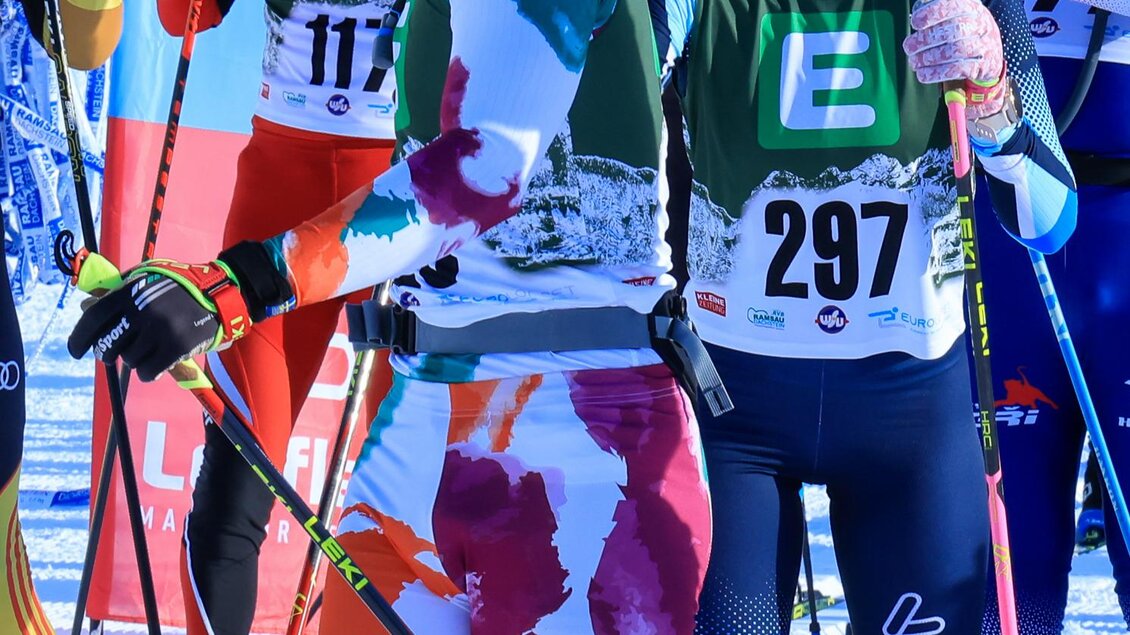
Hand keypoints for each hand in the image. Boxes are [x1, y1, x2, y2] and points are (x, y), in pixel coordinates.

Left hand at [68, 259, 249, 380]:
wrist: (221, 293)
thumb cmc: (180, 284)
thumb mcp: (146, 277)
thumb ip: (118, 291)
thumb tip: (85, 306)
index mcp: (131, 292)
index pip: (93, 319)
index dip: (79, 338)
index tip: (76, 351)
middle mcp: (142, 312)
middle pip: (109, 345)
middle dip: (109, 352)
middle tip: (115, 353)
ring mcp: (160, 331)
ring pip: (129, 360)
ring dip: (134, 360)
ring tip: (146, 352)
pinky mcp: (177, 347)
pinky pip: (148, 371)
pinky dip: (148, 372)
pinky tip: (155, 366)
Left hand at [903, 0, 1005, 117]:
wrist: (990, 56)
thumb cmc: (963, 32)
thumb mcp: (954, 16)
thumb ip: (935, 12)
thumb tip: (917, 10)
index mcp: (972, 8)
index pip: (953, 6)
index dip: (932, 13)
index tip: (915, 23)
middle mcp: (981, 24)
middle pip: (954, 30)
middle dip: (926, 39)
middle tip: (908, 47)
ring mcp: (985, 45)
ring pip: (957, 51)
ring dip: (930, 58)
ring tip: (914, 62)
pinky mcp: (983, 66)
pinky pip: (959, 70)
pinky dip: (937, 73)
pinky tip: (922, 74)